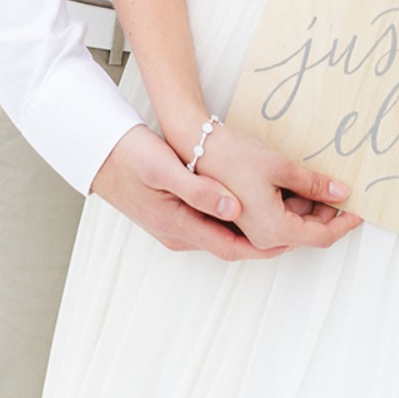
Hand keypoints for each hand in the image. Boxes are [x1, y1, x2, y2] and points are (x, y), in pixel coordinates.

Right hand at [90, 124, 283, 260]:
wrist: (98, 151)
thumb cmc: (130, 156)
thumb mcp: (164, 168)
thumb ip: (199, 190)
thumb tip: (234, 209)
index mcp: (179, 227)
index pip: (233, 247)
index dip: (268, 247)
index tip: (298, 240)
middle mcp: (179, 234)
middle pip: (232, 245)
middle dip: (267, 241)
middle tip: (300, 227)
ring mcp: (175, 226)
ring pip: (224, 236)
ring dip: (254, 230)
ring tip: (283, 213)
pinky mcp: (173, 213)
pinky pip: (213, 224)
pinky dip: (237, 219)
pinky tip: (248, 202)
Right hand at [199, 122, 361, 251]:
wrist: (195, 146)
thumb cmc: (233, 155)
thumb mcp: (281, 166)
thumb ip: (313, 184)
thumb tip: (341, 193)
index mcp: (273, 230)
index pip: (321, 236)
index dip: (343, 224)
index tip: (359, 211)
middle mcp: (262, 237)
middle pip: (307, 233)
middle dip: (328, 213)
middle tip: (342, 190)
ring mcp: (252, 230)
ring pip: (293, 225)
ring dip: (311, 207)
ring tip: (322, 182)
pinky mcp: (246, 219)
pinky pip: (278, 219)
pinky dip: (293, 205)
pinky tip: (299, 183)